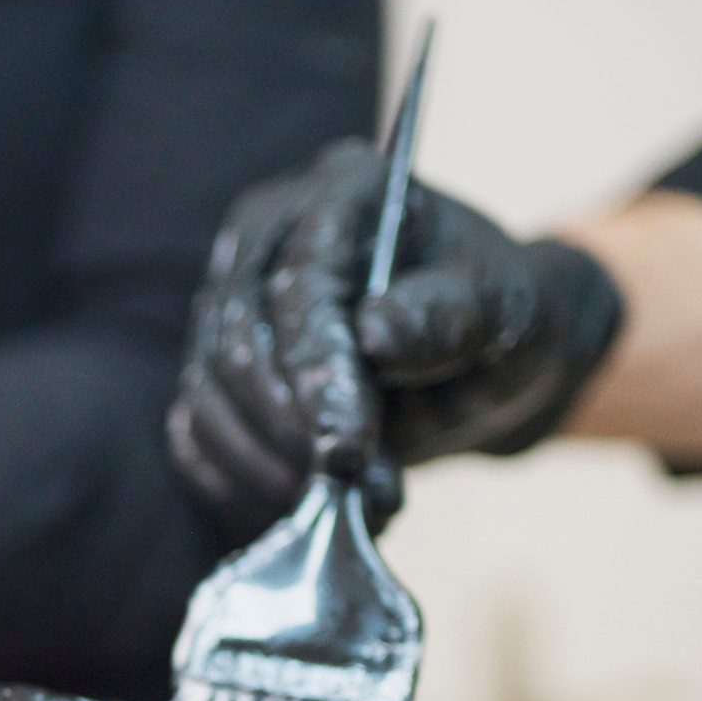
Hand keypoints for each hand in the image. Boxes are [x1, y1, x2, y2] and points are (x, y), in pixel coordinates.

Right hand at [171, 139, 624, 532]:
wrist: (480, 360)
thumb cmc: (501, 319)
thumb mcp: (508, 310)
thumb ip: (451, 314)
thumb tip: (376, 332)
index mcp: (341, 194)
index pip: (299, 287)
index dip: (315, 374)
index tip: (348, 451)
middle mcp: (268, 237)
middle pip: (235, 343)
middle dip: (289, 431)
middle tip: (349, 489)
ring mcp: (229, 302)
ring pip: (205, 395)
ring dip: (265, 467)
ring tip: (339, 506)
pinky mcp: (212, 366)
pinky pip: (193, 434)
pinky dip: (237, 483)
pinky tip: (296, 506)